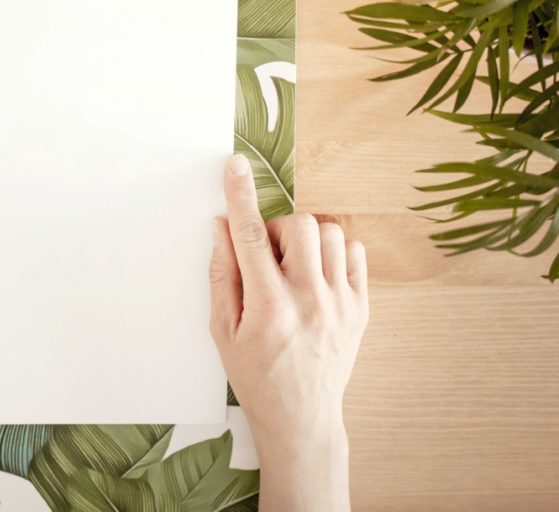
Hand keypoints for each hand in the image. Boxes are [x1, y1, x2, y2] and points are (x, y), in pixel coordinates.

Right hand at [209, 154, 367, 511]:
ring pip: (329, 233)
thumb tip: (222, 228)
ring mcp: (340, 303)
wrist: (300, 416)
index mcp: (268, 307)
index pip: (250, 235)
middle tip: (265, 257)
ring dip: (304, 240)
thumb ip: (222, 274)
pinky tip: (315, 276)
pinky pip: (354, 253)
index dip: (240, 195)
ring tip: (291, 269)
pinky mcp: (360, 307)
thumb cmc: (255, 374)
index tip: (235, 166)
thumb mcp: (222, 329)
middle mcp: (308, 300)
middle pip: (297, 225)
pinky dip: (332, 253)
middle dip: (275, 230)